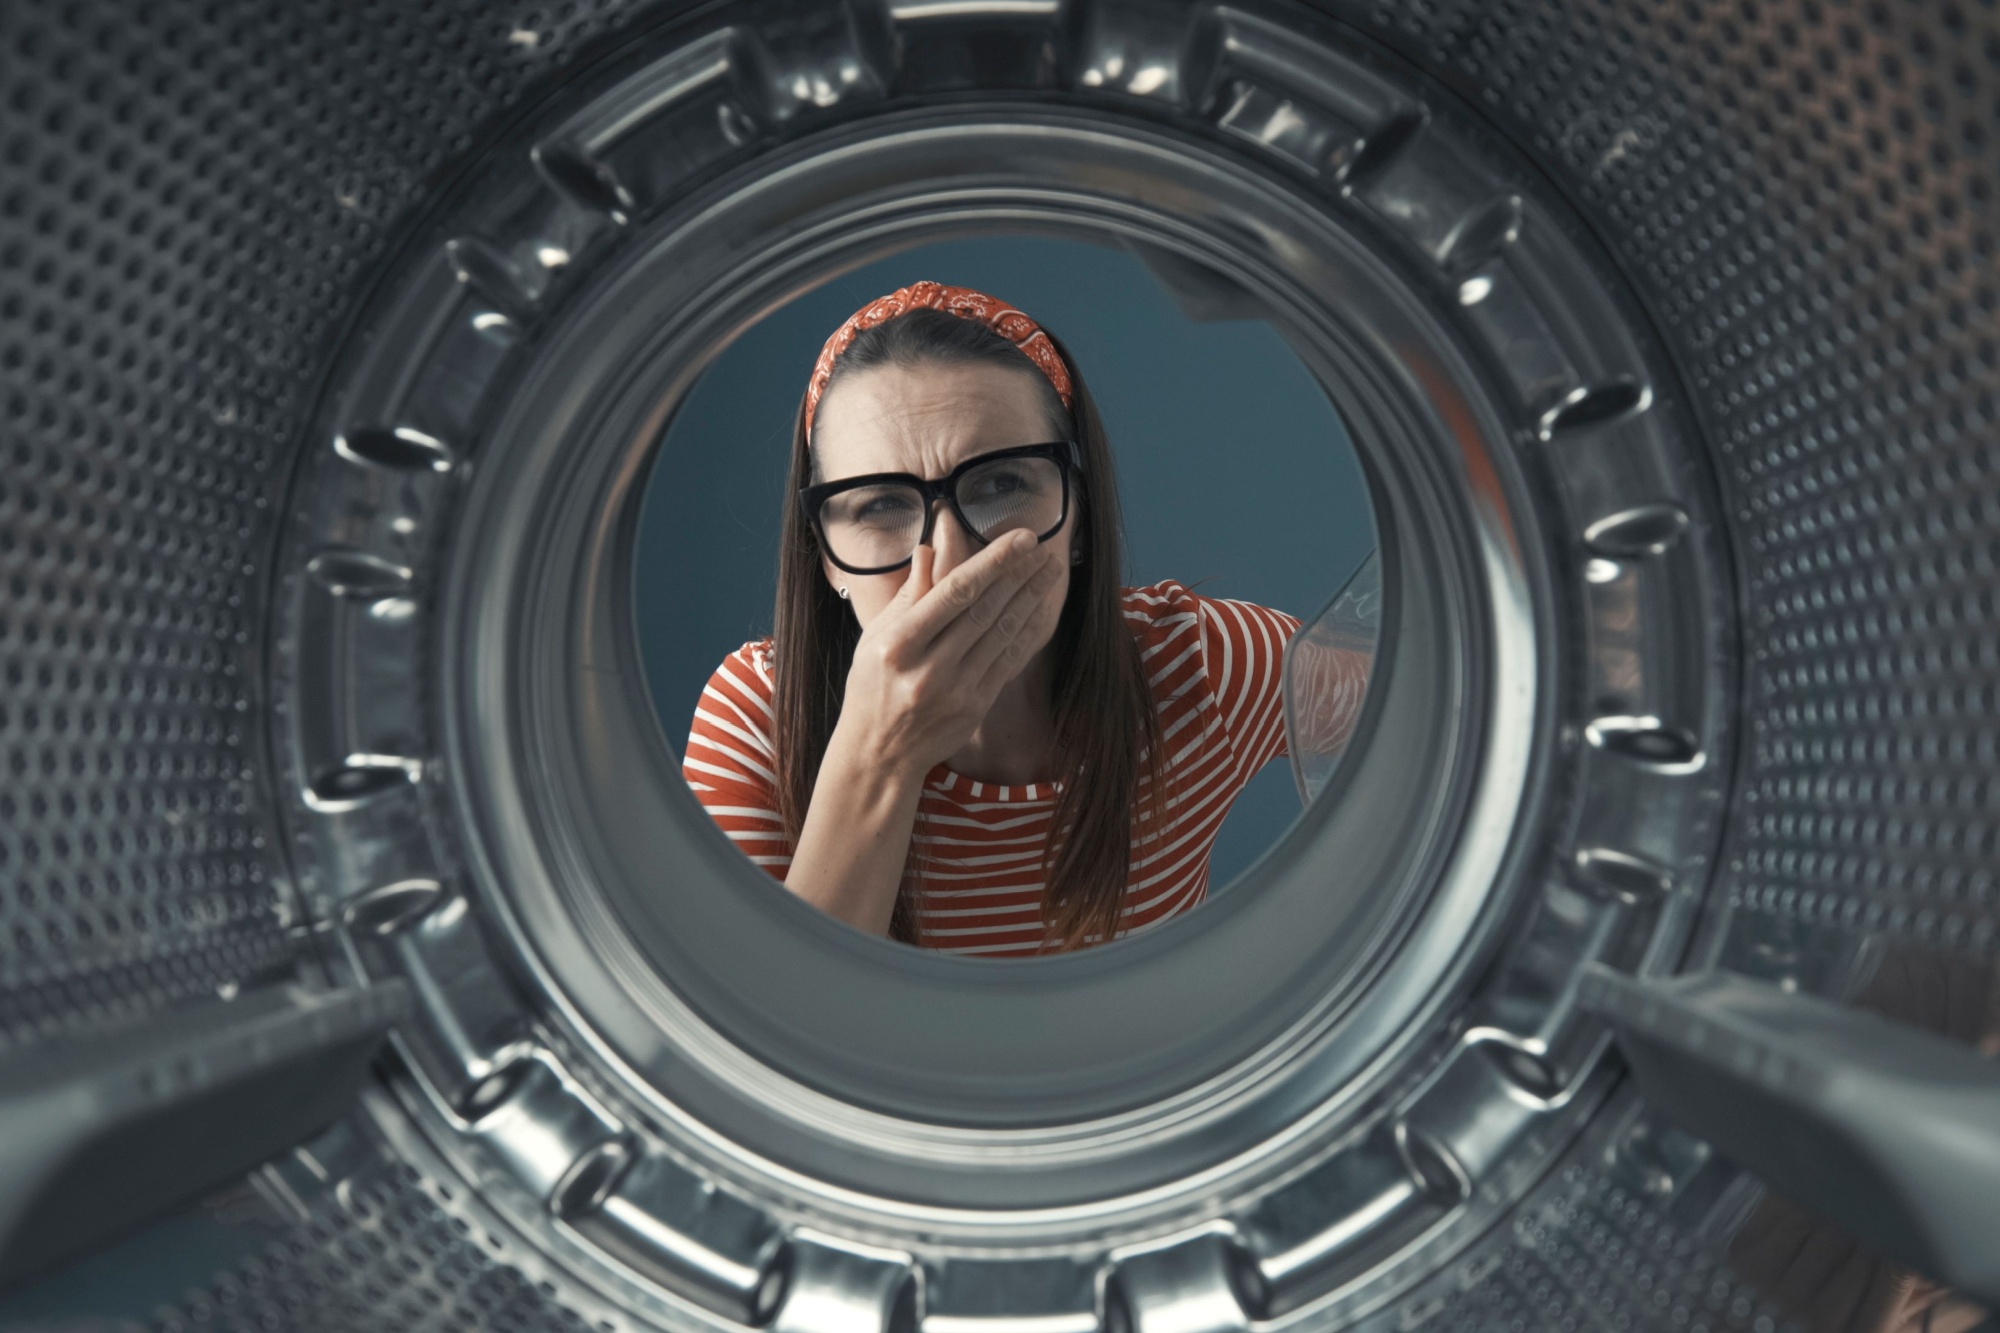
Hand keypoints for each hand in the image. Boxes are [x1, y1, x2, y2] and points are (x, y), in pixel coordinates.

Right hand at [832, 529, 1066, 781]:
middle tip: (1042, 546)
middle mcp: (928, 667)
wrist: (879, 753)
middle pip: (983, 609)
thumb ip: (907, 595)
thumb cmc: (872, 686)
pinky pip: (1007, 661)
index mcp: (900, 643)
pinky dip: (1026, 632)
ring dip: (1029, 598)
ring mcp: (955, 690)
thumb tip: (929, 549)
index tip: (1019, 538)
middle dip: (1017, 573)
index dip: (992, 562)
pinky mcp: (975, 706)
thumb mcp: (874, 636)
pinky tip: (1039, 609)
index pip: (954, 592)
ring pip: (1001, 632)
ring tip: (1049, 571)